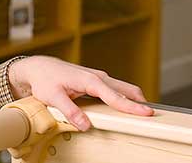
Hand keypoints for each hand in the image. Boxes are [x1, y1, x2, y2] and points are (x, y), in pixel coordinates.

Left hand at [7, 56, 153, 130]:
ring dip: (134, 100)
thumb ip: (70, 111)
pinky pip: (116, 90)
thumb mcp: (54, 97)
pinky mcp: (96, 82)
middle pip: (126, 90)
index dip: (131, 107)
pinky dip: (125, 98)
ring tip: (144, 113)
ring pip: (123, 89)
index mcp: (90, 81)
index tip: (146, 113)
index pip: (115, 97)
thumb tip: (85, 124)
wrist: (39, 68)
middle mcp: (98, 77)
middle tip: (152, 115)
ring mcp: (98, 78)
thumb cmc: (46, 80)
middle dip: (140, 102)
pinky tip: (127, 107)